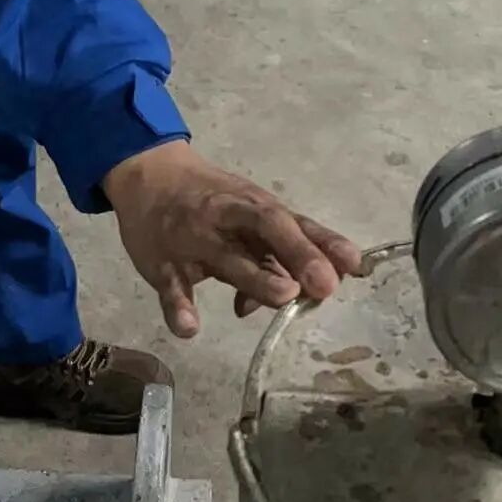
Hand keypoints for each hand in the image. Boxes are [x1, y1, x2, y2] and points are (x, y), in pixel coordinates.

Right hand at [103, 141, 362, 337]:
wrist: (148, 174)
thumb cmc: (210, 199)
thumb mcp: (246, 216)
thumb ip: (277, 255)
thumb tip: (313, 291)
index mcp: (254, 206)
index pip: (292, 222)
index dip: (323, 242)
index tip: (353, 264)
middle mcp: (229, 218)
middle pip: (266, 230)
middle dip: (297, 254)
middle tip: (324, 285)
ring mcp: (194, 238)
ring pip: (226, 258)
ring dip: (255, 277)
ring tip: (283, 296)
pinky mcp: (162, 262)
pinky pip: (171, 285)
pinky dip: (178, 306)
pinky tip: (190, 328)